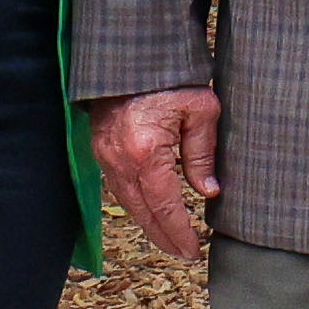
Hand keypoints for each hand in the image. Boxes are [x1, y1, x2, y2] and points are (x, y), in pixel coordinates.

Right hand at [89, 87, 222, 260]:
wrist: (131, 54)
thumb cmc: (170, 77)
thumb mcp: (201, 111)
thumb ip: (203, 154)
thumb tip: (208, 192)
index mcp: (147, 152)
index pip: (164, 205)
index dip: (178, 232)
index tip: (193, 249)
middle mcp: (120, 159)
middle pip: (142, 211)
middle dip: (163, 236)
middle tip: (183, 253)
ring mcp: (105, 155)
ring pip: (127, 202)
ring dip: (148, 223)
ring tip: (170, 239)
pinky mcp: (100, 148)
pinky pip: (118, 187)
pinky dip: (135, 204)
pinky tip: (150, 211)